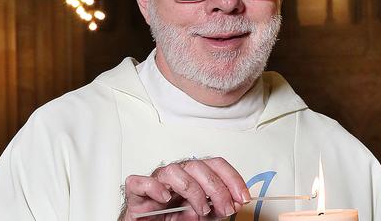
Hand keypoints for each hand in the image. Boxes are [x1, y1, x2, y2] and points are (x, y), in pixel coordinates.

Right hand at [121, 157, 251, 220]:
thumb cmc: (172, 219)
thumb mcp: (203, 215)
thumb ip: (218, 208)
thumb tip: (235, 201)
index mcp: (192, 177)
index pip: (215, 165)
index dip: (231, 178)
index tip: (243, 196)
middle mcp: (176, 176)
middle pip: (197, 166)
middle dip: (216, 188)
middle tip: (225, 207)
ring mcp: (156, 182)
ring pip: (173, 171)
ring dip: (192, 190)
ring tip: (199, 209)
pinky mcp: (136, 193)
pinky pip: (140, 182)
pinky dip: (153, 188)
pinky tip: (165, 199)